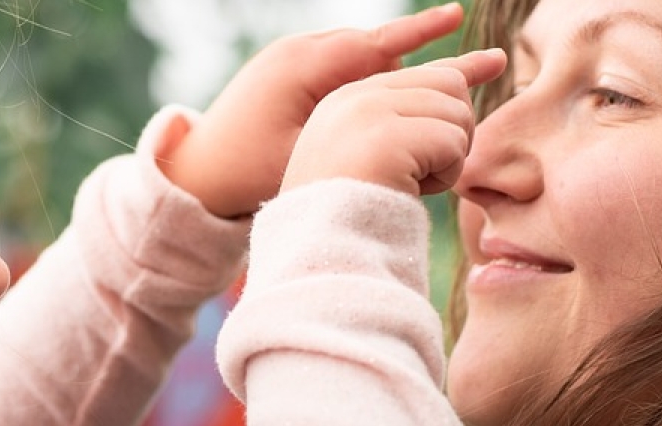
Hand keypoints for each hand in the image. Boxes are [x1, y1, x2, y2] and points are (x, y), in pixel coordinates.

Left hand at [160, 3, 468, 217]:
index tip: (458, 17)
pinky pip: (338, 66)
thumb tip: (408, 116)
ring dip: (388, 74)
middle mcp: (297, 51)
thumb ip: (354, 131)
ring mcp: (290, 59)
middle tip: (466, 71)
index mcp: (302, 66)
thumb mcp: (305, 156)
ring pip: (358, 58)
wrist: (195, 171)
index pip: (374, 42)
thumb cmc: (247, 172)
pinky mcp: (286, 73)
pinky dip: (365, 80)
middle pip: (373, 49)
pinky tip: (385, 101)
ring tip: (427, 96)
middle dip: (416, 62)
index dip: (421, 32)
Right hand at [282, 48, 506, 196]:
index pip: (424, 72)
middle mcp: (356, 96)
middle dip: (454, 131)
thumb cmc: (354, 216)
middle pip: (450, 85)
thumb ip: (410, 119)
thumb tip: (476, 75)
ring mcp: (368, 112)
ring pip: (456, 112)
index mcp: (348, 100)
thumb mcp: (376, 156)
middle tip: (425, 172)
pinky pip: (452, 143)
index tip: (499, 60)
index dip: (465, 70)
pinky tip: (411, 191)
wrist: (322, 251)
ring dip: (448, 158)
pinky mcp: (387, 136)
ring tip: (410, 184)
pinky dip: (445, 176)